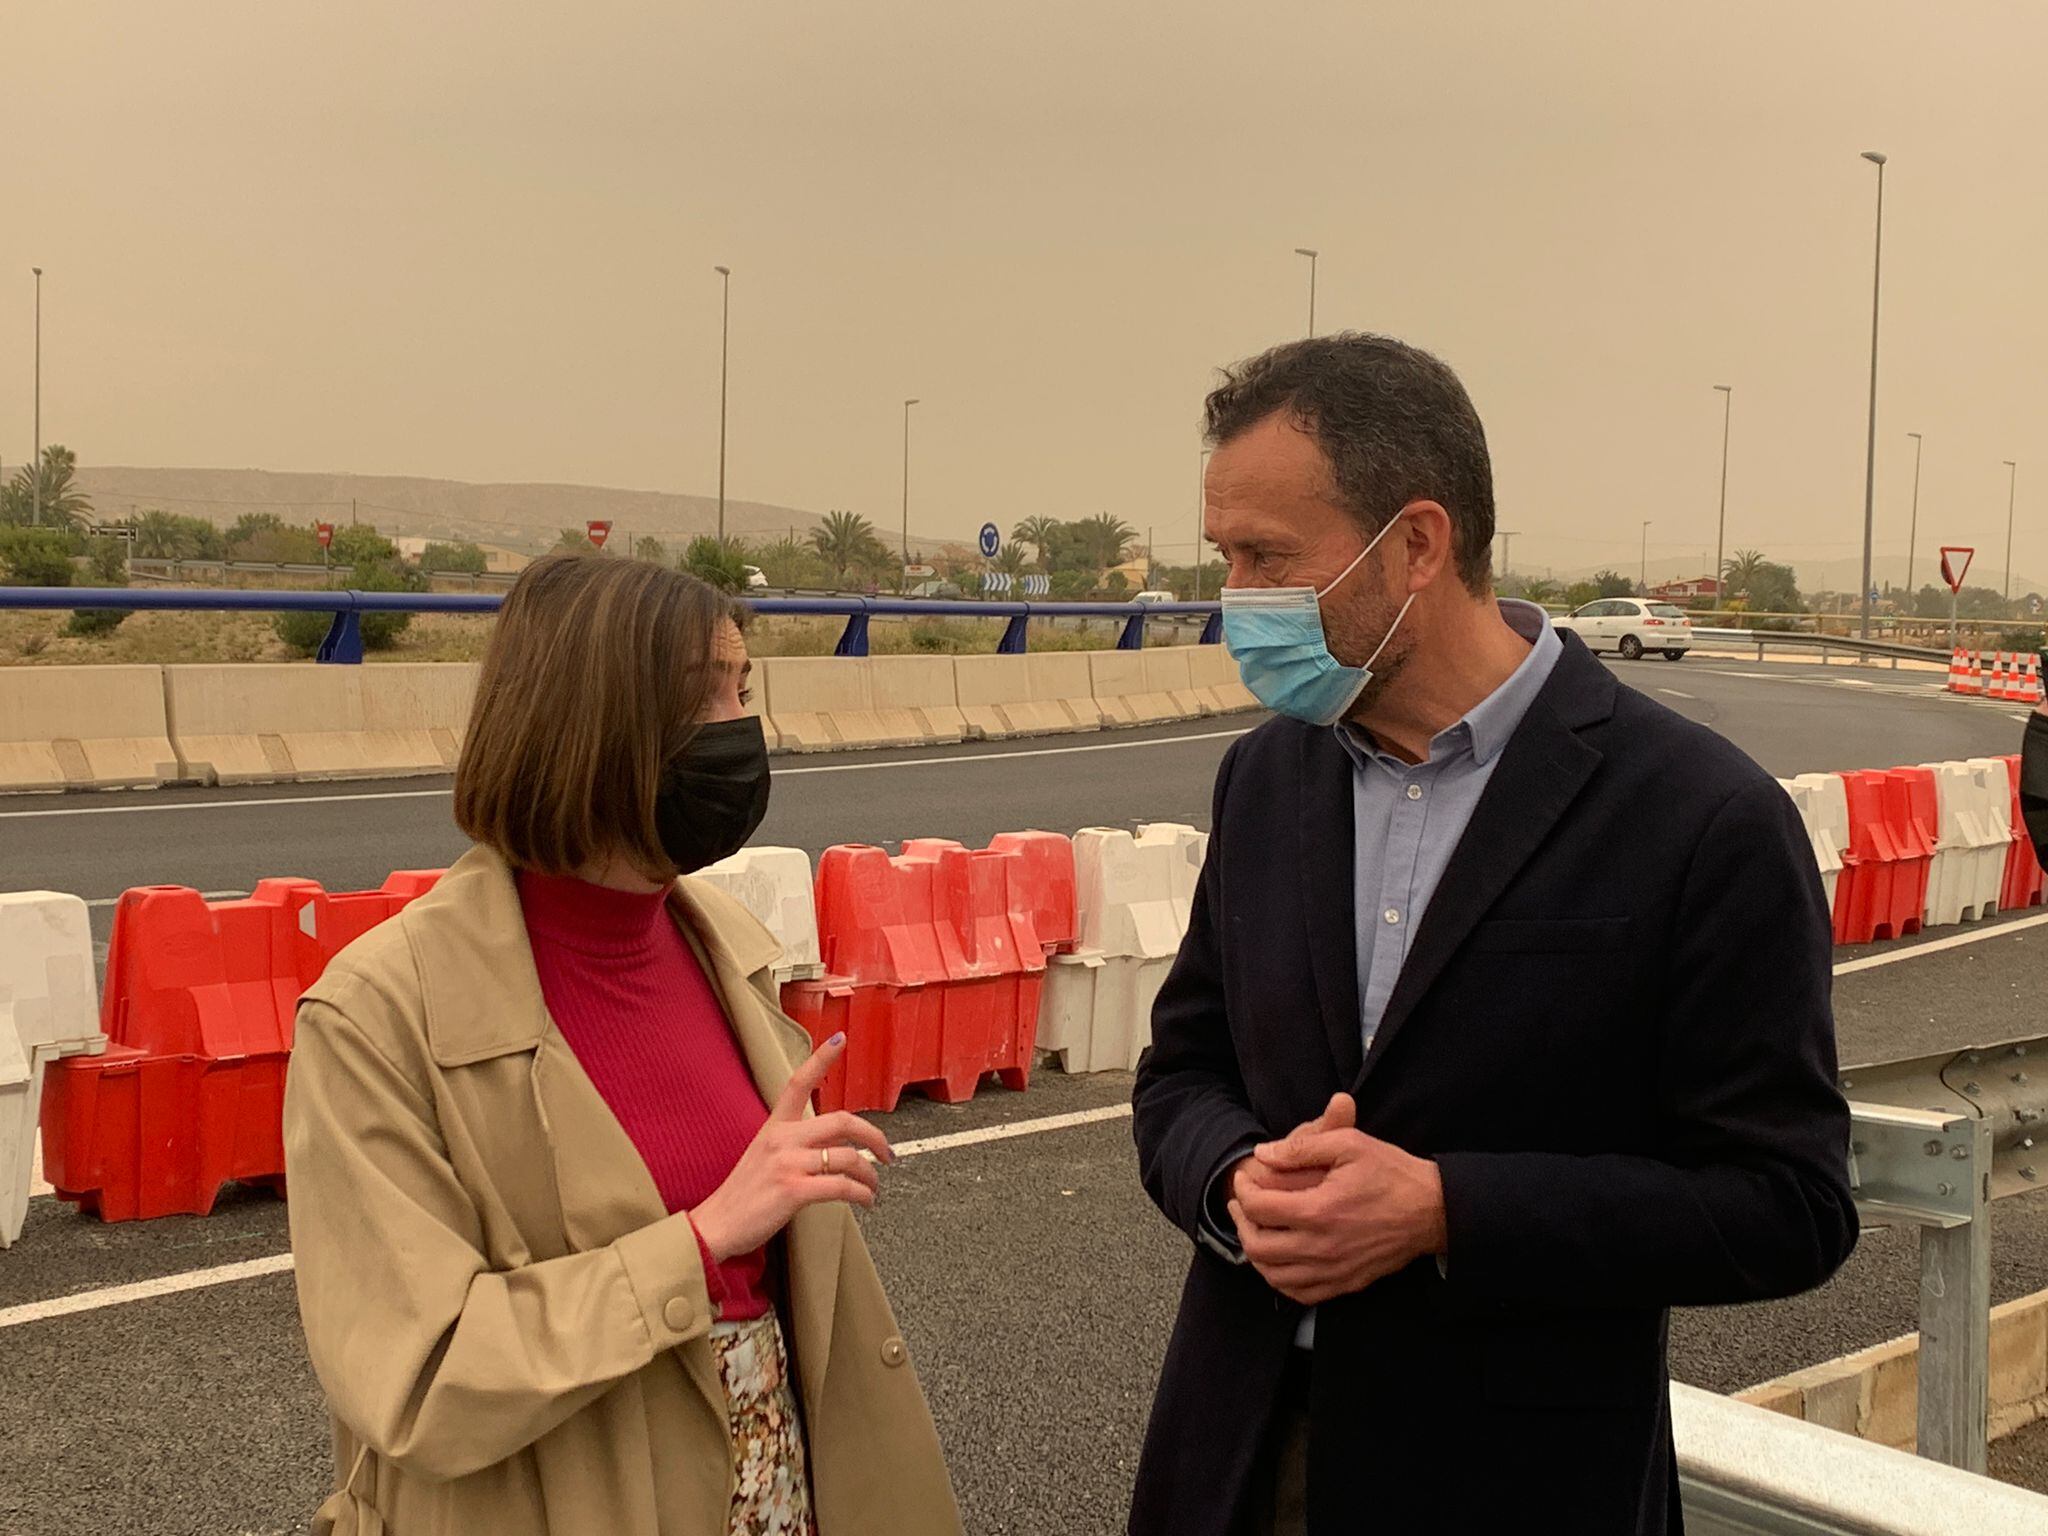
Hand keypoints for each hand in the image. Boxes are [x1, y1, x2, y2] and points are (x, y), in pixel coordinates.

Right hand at [691, 1034, 894, 1261]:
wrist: (716, 1225)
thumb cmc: (743, 1194)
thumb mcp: (765, 1156)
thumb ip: (798, 1144)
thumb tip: (838, 1144)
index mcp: (774, 1126)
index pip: (798, 1083)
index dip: (821, 1058)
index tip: (840, 1039)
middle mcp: (782, 1139)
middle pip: (842, 1121)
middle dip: (874, 1135)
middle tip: (887, 1152)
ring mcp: (788, 1163)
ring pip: (848, 1157)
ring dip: (870, 1175)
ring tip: (873, 1187)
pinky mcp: (793, 1190)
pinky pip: (842, 1186)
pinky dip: (861, 1194)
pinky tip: (864, 1200)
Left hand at [1226, 1092, 1446, 1306]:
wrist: (1432, 1210)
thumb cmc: (1391, 1173)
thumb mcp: (1349, 1144)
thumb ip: (1301, 1147)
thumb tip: (1263, 1154)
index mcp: (1319, 1210)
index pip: (1259, 1208)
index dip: (1242, 1190)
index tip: (1243, 1179)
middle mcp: (1322, 1247)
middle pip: (1258, 1247)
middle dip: (1240, 1223)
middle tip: (1240, 1205)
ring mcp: (1334, 1270)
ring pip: (1274, 1276)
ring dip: (1256, 1254)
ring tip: (1254, 1230)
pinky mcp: (1346, 1284)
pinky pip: (1300, 1294)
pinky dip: (1280, 1280)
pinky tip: (1279, 1261)